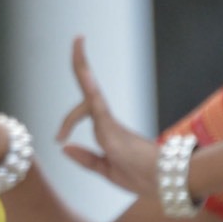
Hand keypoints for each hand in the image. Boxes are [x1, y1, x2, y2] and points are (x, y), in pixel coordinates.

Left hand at [57, 36, 159, 197]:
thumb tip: (64, 148)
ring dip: (81, 65)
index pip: (83, 110)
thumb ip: (86, 158)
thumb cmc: (141, 177)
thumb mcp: (106, 169)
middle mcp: (106, 121)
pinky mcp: (111, 128)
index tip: (59, 140)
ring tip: (78, 40)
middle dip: (80, 64)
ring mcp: (108, 122)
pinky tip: (84, 72)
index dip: (67, 123)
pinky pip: (97, 104)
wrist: (163, 183)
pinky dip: (90, 88)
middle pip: (87, 88)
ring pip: (89, 89)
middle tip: (78, 38)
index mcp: (105, 130)